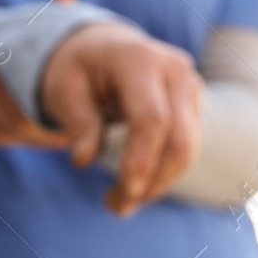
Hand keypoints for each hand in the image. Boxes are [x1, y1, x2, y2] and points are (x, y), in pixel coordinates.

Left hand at [40, 22, 203, 215]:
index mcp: (139, 59)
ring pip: (188, 149)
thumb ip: (78, 122)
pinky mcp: (193, 105)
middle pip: (180, 139)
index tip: (123, 193)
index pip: (152, 119)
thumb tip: (84, 160)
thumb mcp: (63, 90)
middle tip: (116, 208)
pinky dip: (163, 174)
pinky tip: (135, 189)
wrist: (102, 49)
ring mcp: (190, 86)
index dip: (141, 161)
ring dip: (158, 184)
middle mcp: (174, 70)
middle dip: (153, 182)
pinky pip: (186, 148)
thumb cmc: (77, 70)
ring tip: (120, 204)